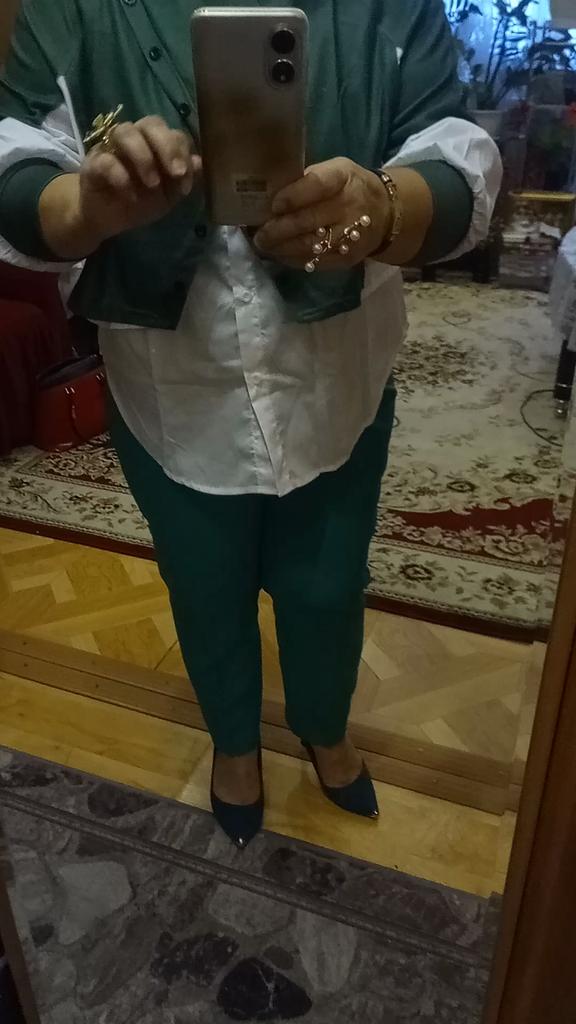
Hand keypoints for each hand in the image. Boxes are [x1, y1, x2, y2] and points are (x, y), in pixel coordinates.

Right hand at [79, 115, 201, 244]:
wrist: (106, 220)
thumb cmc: (138, 203)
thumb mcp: (166, 196)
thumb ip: (182, 180)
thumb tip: (199, 162)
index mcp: (154, 144)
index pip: (172, 133)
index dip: (182, 154)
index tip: (185, 184)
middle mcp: (133, 138)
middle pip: (150, 123)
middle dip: (167, 146)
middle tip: (176, 172)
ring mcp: (110, 147)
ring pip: (125, 132)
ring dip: (143, 157)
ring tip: (153, 184)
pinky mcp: (92, 162)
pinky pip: (105, 159)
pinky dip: (120, 176)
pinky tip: (130, 196)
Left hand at [254, 158, 391, 269]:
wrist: (385, 212)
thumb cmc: (348, 187)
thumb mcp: (334, 171)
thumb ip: (305, 181)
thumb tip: (267, 196)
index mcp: (343, 177)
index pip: (316, 185)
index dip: (293, 196)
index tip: (274, 205)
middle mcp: (349, 206)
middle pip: (308, 220)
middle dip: (277, 229)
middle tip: (258, 234)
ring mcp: (350, 235)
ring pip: (308, 245)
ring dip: (281, 248)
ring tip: (264, 245)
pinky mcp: (347, 258)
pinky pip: (315, 262)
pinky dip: (293, 259)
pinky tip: (280, 255)